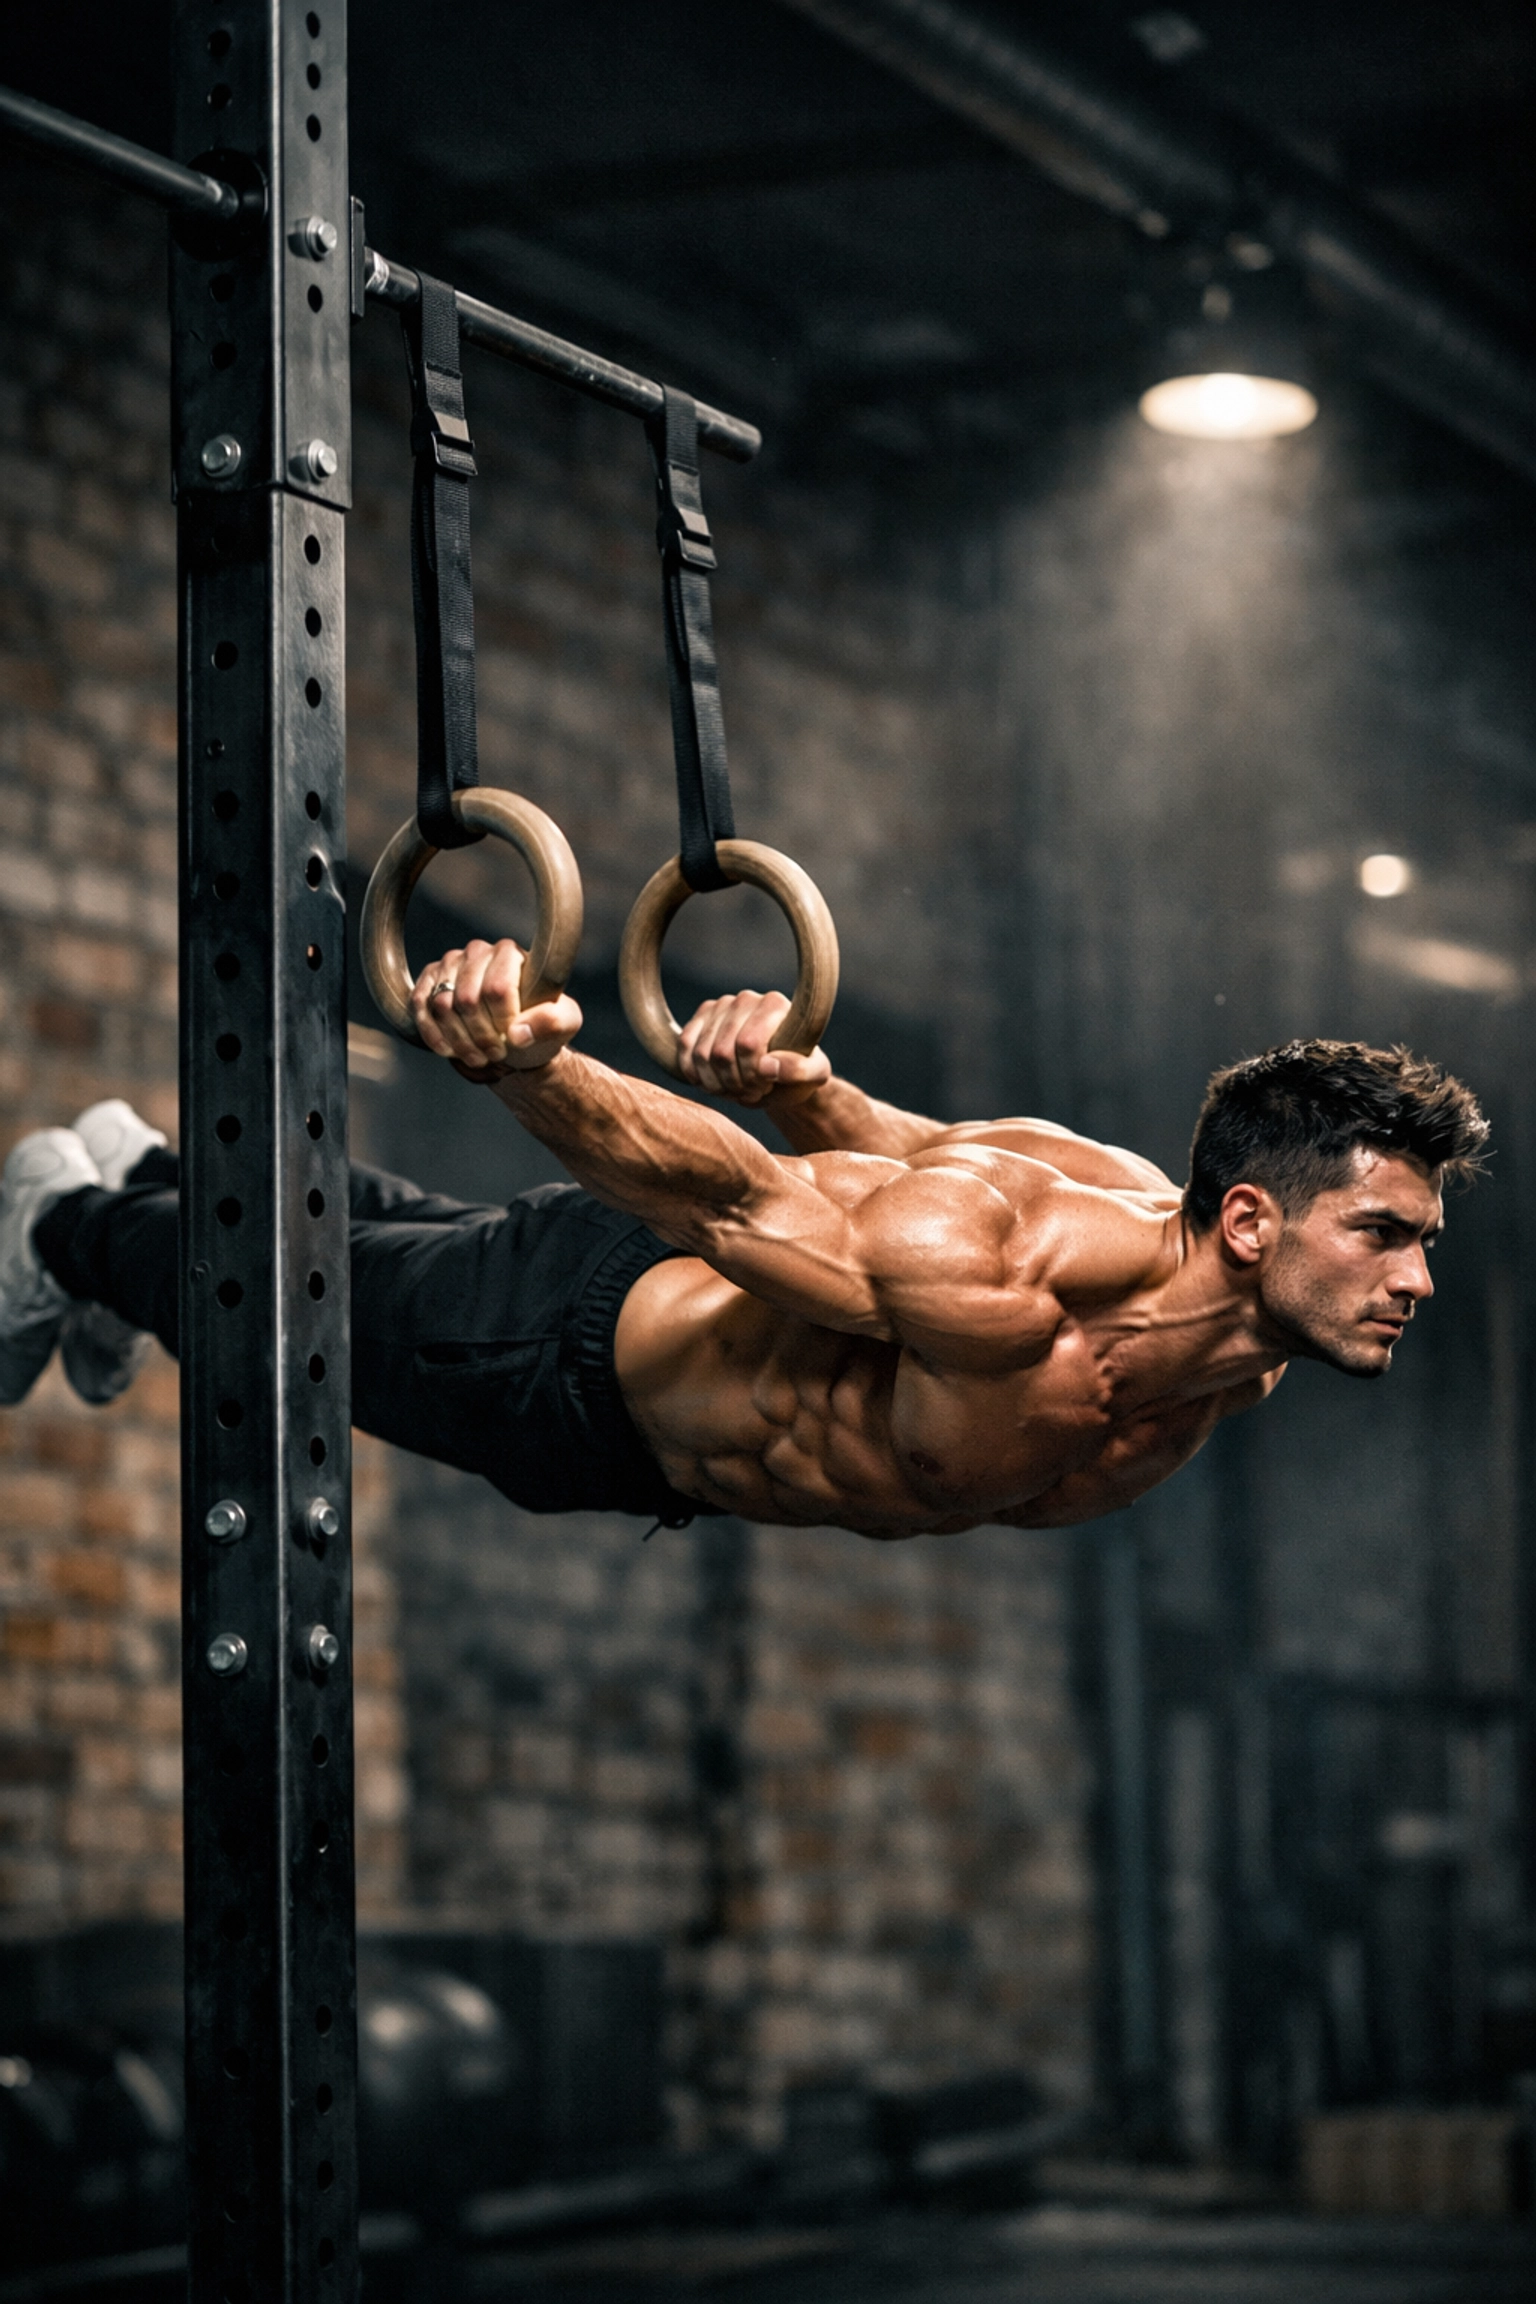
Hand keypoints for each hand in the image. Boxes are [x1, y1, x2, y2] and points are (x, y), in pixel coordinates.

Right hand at [411, 938, 582, 1078]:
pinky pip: (420, 1006)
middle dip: (481, 1037)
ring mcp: (450, 963)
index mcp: (511, 953)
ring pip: (443, 1006)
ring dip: (459, 1041)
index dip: (502, 1022)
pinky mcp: (429, 980)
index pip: (497, 988)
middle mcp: (478, 951)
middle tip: (496, 1055)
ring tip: (478, 1057)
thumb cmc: (540, 1025)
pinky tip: (448, 1050)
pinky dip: (433, 1034)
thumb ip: (553, 1022)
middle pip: (467, 1000)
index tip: (512, 1040)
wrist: (513, 1037)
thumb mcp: (564, 1024)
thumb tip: (517, 1032)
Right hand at [675, 988, 830, 1106]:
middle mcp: (746, 998)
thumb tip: (768, 1065)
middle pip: (722, 1053)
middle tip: (751, 1092)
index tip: (766, 1086)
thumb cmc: (799, 1072)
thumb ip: (802, 1071)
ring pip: (701, 1054)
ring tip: (737, 1089)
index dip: (752, 1075)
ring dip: (716, 1084)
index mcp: (776, 1004)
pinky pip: (685, 1049)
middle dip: (735, 1083)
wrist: (777, 1073)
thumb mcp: (815, 1076)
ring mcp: (719, 1006)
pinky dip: (696, 1075)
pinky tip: (715, 1083)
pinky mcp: (699, 1019)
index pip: (748, 1044)